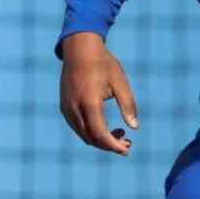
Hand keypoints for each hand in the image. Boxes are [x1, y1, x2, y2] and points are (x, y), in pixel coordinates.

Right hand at [59, 32, 138, 154]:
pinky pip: (77, 127)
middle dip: (109, 145)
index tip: (127, 149)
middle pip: (90, 138)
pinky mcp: (64, 106)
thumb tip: (135, 127)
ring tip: (120, 134)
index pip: (99, 134)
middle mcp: (74, 109)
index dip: (113, 145)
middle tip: (127, 143)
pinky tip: (105, 126)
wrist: (79, 49)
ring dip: (100, 139)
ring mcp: (66, 108)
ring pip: (82, 134)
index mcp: (89, 103)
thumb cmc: (103, 64)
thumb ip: (128, 104)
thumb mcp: (120, 82)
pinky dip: (91, 132)